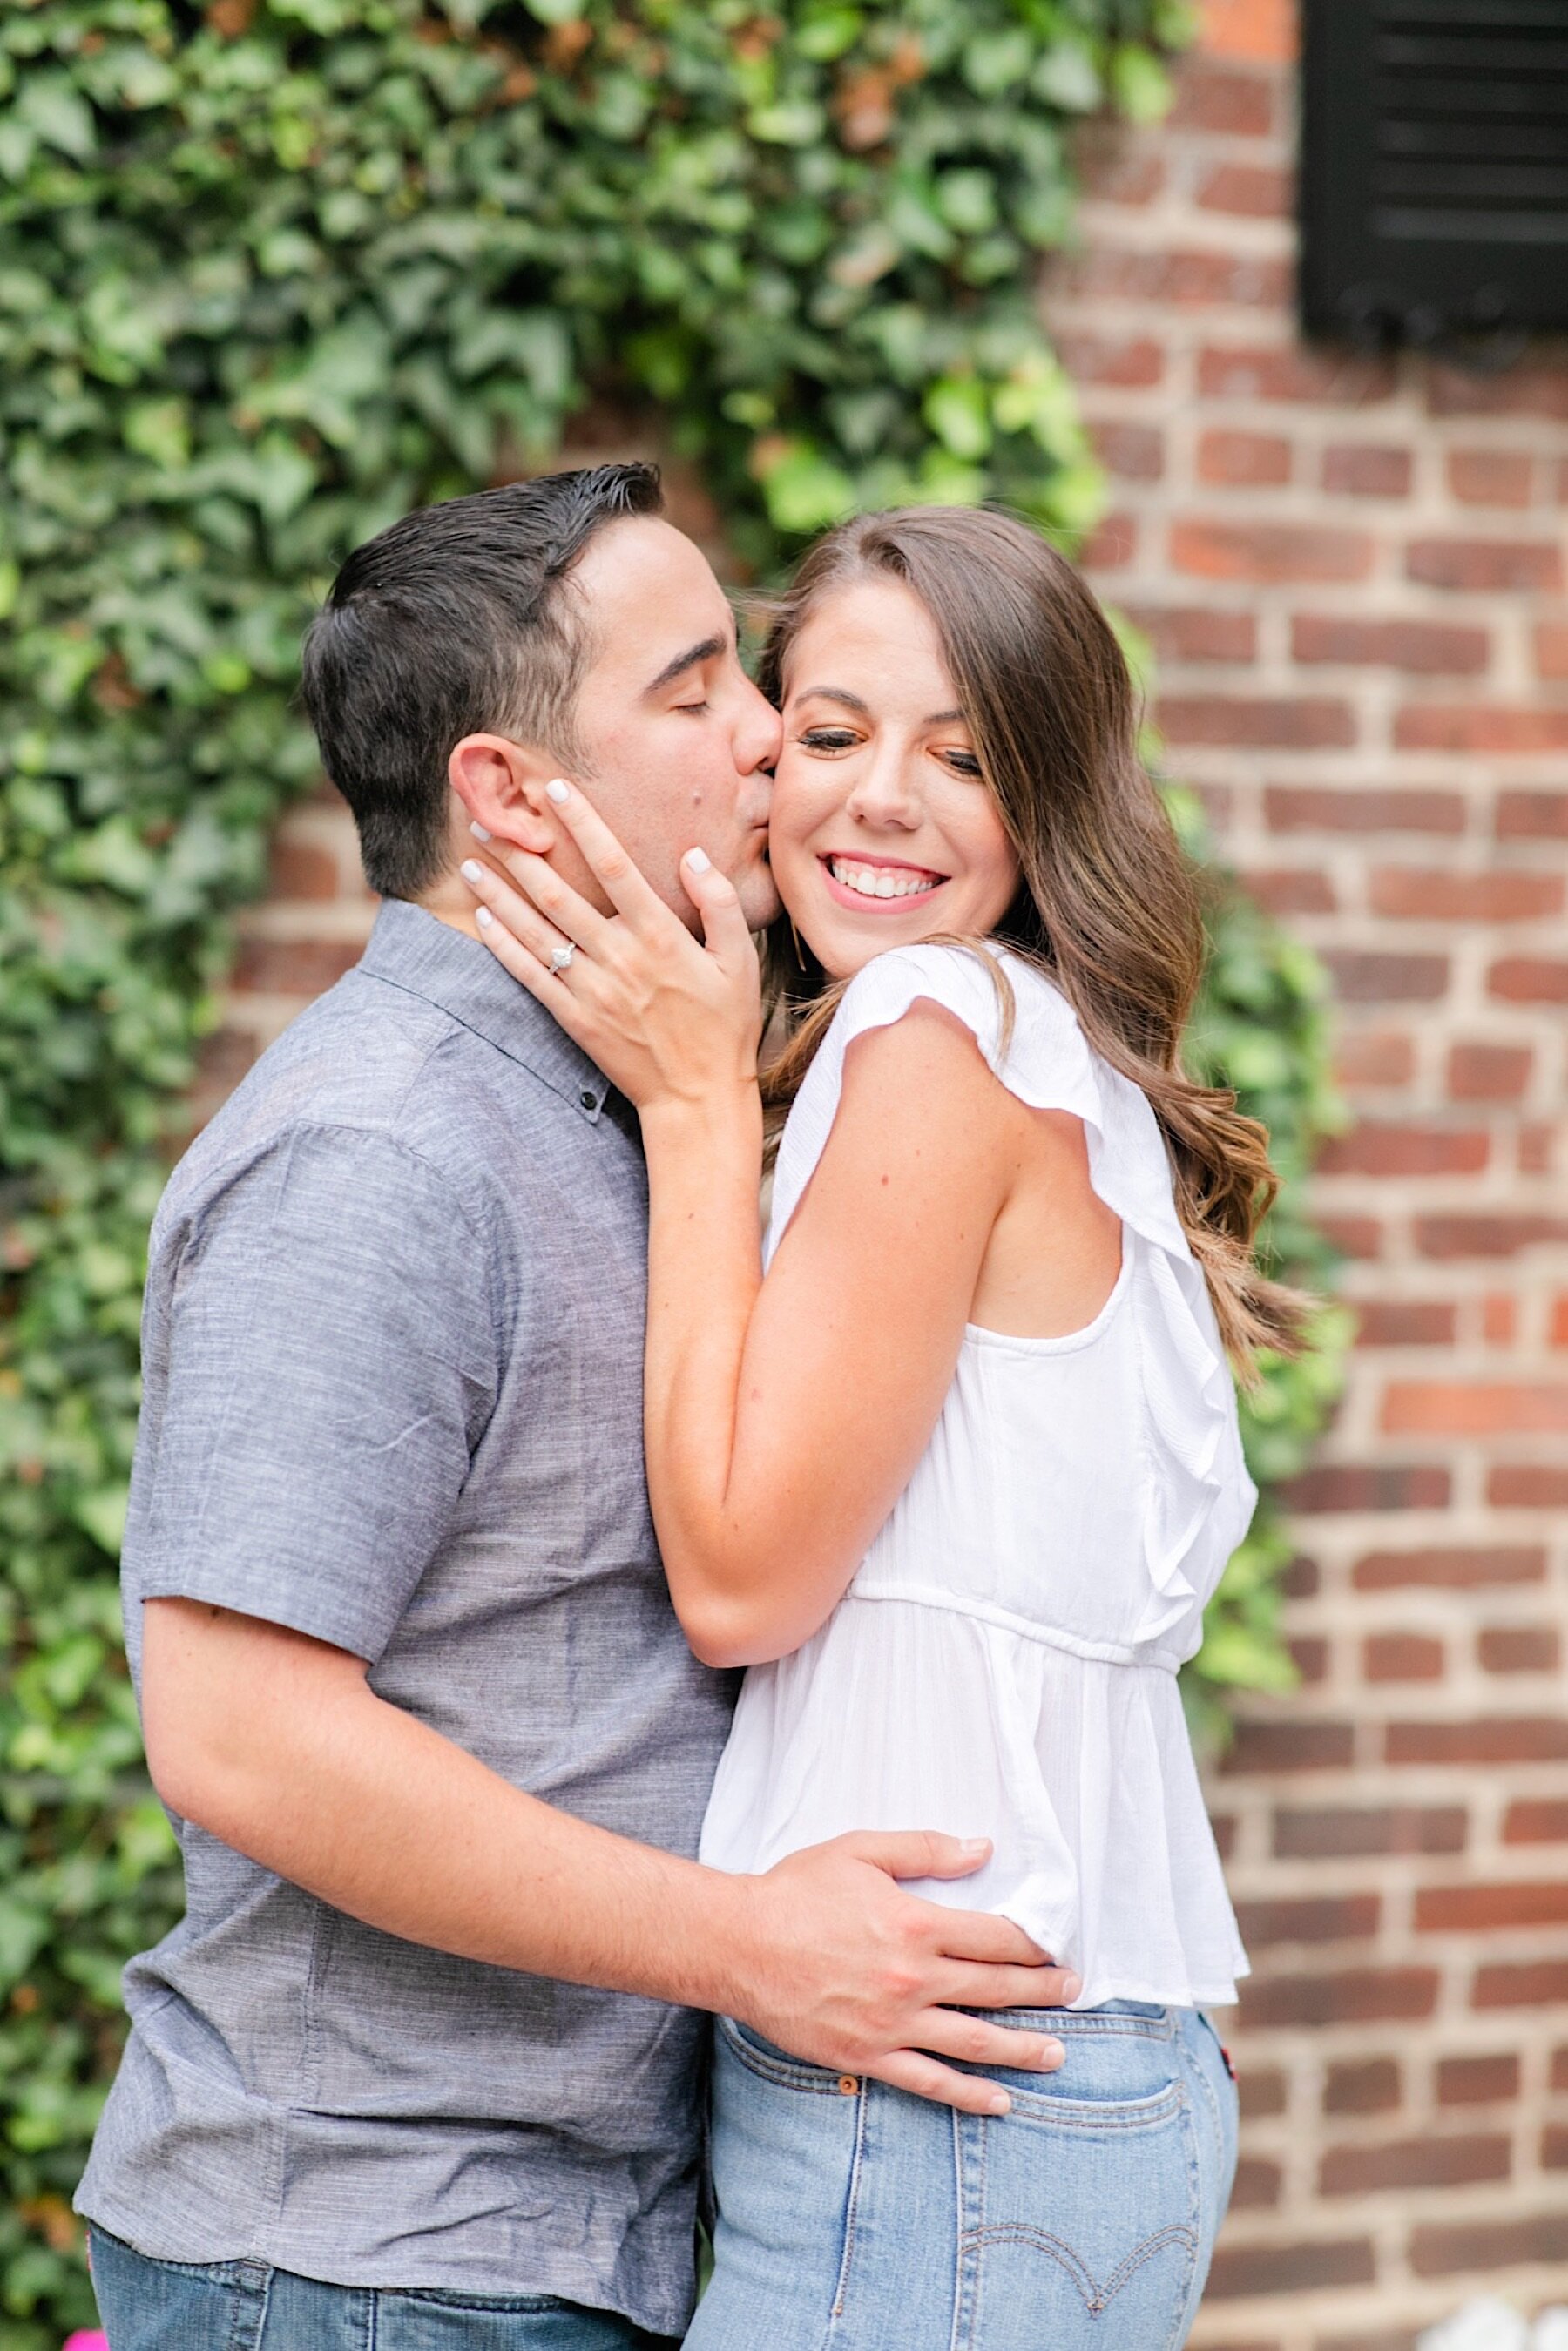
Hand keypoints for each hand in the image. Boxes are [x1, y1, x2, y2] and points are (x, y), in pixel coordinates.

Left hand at [461, 779, 762, 1114]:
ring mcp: (592, 990)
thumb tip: (692, 856)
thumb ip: (720, 903)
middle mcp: (620, 958)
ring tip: (471, 862)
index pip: (614, 867)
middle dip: (519, 854)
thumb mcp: (741, 960)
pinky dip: (504, 946)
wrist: (697, 1097)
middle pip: (558, 894)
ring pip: (535, 932)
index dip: (583, 826)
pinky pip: (530, 976)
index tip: (555, 792)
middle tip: (487, 821)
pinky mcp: (575, 1019)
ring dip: (500, 894)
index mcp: (661, 936)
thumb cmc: (725, 1027)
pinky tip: (484, 918)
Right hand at [722, 1831, 1079, 2115]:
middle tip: (1074, 1992)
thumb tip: (982, 1848)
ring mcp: (892, 2023)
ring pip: (974, 2041)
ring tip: (1058, 2053)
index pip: (994, 1938)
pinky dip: (969, 2095)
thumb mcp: (861, 1851)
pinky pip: (930, 2082)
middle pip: (995, 1989)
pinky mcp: (868, 2056)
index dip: (1033, 1944)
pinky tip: (1001, 2102)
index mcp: (915, 1924)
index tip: (1057, 1948)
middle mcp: (913, 1978)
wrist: (738, 1944)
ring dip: (1022, 2048)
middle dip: (1042, 1991)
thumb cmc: (796, 1891)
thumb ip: (926, 1850)